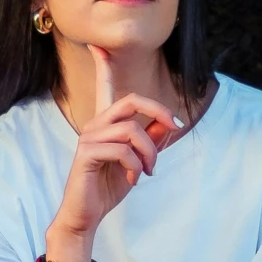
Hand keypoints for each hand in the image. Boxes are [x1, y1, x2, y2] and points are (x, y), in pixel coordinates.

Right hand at [52, 45, 183, 238]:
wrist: (86, 216)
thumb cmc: (107, 188)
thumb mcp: (137, 162)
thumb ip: (151, 142)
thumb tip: (168, 124)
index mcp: (104, 124)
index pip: (104, 87)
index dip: (103, 64)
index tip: (98, 45)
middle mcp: (94, 125)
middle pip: (132, 101)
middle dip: (160, 111)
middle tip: (176, 128)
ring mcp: (88, 138)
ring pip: (133, 129)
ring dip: (150, 151)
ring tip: (149, 170)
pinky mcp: (86, 154)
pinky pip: (123, 149)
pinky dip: (136, 165)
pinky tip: (134, 178)